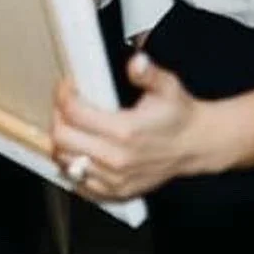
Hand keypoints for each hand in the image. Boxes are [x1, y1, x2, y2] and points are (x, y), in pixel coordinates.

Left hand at [51, 53, 208, 199]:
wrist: (196, 145)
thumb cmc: (179, 115)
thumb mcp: (167, 86)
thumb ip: (148, 73)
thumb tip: (136, 62)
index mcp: (125, 131)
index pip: (75, 114)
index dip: (64, 95)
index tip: (67, 85)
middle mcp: (117, 159)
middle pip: (63, 139)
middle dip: (58, 116)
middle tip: (64, 104)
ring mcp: (115, 179)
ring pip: (66, 162)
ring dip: (61, 141)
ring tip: (69, 124)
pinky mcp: (116, 191)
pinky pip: (80, 182)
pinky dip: (72, 165)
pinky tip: (78, 149)